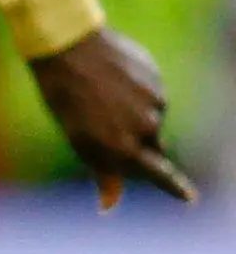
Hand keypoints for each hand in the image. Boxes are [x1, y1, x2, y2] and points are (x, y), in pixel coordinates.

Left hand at [29, 27, 196, 208]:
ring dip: (132, 114)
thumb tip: (108, 206)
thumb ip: (102, 171)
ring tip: (101, 95)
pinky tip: (113, 79)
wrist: (69, 47)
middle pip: (151, 147)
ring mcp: (154, 103)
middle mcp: (145, 128)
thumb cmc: (64, 98)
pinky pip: (150, 94)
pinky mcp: (158, 80)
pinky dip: (135, 91)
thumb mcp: (77, 139)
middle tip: (104, 124)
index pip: (158, 174)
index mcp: (122, 147)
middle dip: (136, 144)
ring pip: (150, 118)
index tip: (190, 198)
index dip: (174, 187)